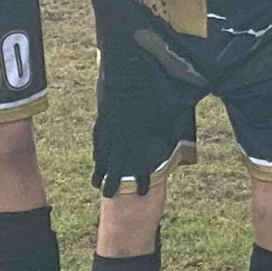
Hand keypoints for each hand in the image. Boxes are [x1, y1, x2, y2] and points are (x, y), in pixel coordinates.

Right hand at [91, 40, 166, 196]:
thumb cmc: (152, 90)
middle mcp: (123, 136)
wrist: (127, 75)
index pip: (140, 163)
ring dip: (101, 170)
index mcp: (139, 135)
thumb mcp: (166, 110)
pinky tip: (96, 159)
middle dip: (113, 181)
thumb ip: (168, 128)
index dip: (142, 178)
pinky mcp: (102, 120)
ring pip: (103, 154)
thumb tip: (176, 140)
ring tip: (96, 184)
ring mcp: (110, 129)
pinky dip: (97, 151)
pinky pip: (99, 140)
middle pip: (116, 164)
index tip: (143, 191)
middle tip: (109, 195)